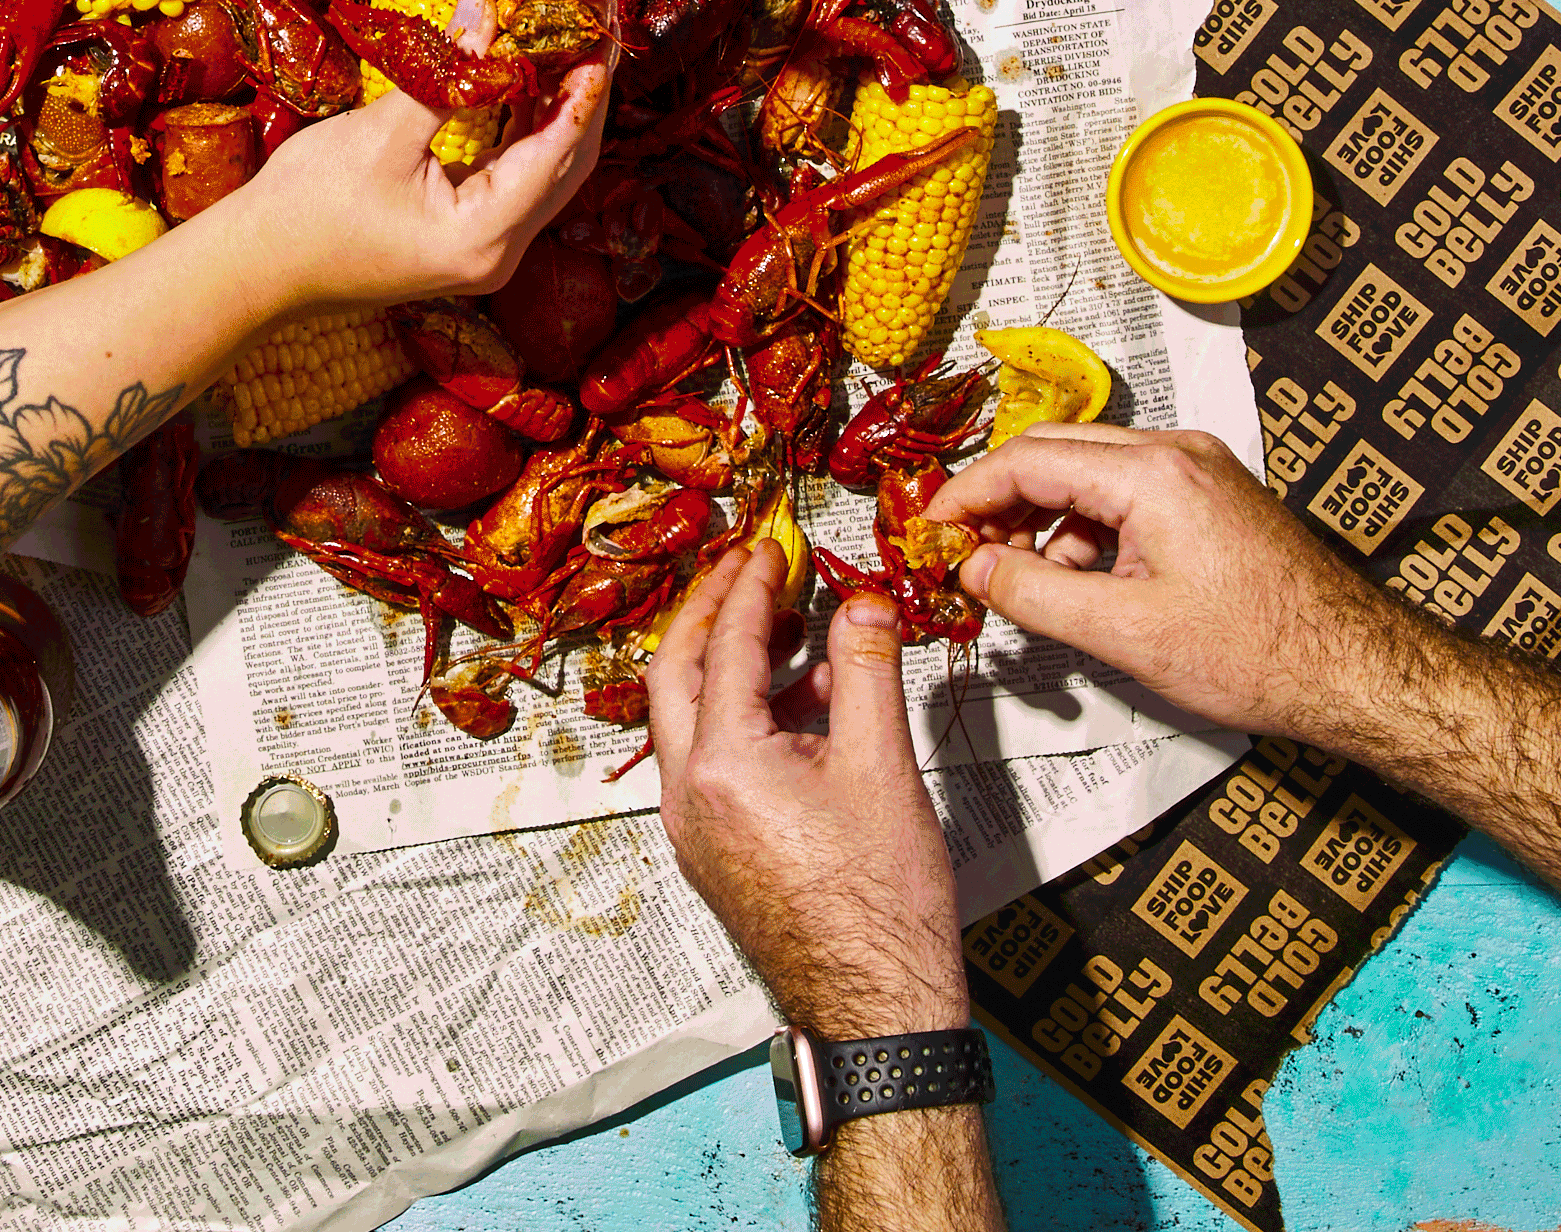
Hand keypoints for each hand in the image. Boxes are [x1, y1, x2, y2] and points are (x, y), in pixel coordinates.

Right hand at [243, 57, 611, 310]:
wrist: (255, 267)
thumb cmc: (308, 205)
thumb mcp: (381, 132)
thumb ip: (445, 69)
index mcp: (483, 238)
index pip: (557, 154)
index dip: (583, 90)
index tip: (598, 33)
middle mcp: (497, 254)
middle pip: (566, 166)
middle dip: (582, 97)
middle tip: (594, 29)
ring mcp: (482, 250)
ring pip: (543, 172)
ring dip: (555, 110)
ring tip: (566, 43)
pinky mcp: (464, 237)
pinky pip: (513, 179)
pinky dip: (522, 130)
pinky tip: (525, 82)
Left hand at [648, 543, 967, 1033]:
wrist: (877, 1012)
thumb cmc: (882, 907)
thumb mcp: (883, 767)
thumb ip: (869, 671)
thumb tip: (864, 603)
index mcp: (721, 767)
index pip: (725, 648)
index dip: (751, 587)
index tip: (770, 548)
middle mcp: (688, 795)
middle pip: (677, 673)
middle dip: (712, 613)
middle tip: (749, 571)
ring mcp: (695, 828)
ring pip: (692, 718)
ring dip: (735, 666)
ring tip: (801, 635)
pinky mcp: (714, 851)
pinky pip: (713, 760)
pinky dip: (747, 717)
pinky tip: (810, 710)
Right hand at [926, 428, 1387, 745]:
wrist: (1359, 671)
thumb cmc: (1262, 653)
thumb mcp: (1127, 634)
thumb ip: (1035, 595)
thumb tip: (975, 569)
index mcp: (1153, 473)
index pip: (1027, 459)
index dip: (967, 495)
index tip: (932, 530)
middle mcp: (1176, 452)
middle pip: (1053, 452)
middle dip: (1000, 501)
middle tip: (965, 553)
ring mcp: (1198, 468)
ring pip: (1088, 472)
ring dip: (1045, 518)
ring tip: (1025, 580)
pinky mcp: (1212, 494)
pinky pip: (1125, 490)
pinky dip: (1088, 526)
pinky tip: (1082, 578)